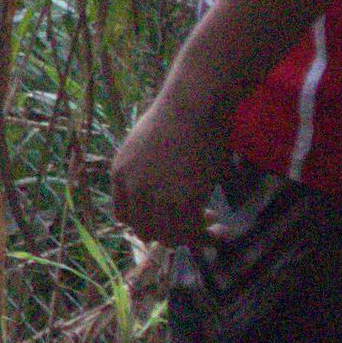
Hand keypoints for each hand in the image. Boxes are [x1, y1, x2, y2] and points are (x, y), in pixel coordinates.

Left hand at [108, 89, 233, 246]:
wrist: (193, 105)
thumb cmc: (177, 117)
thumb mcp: (143, 144)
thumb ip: (145, 170)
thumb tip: (164, 185)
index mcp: (120, 174)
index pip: (124, 216)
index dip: (146, 223)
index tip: (167, 220)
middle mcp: (133, 189)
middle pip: (145, 231)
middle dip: (170, 233)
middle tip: (196, 223)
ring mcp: (156, 196)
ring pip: (169, 237)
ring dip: (191, 237)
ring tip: (212, 225)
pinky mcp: (183, 200)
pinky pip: (192, 232)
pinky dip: (207, 237)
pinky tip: (221, 230)